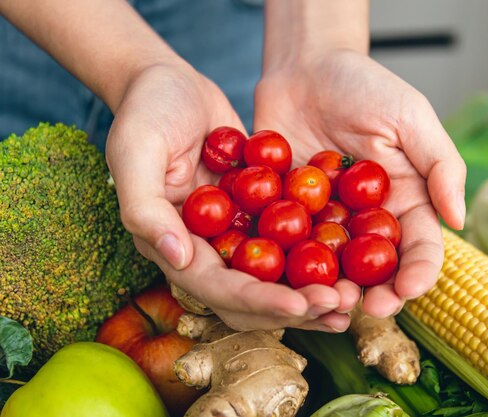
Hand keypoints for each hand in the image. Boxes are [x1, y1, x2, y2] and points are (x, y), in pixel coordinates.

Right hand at [106, 62, 358, 331]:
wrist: (170, 84)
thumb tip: (178, 257)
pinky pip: (290, 239)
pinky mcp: (258, 212)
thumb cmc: (146, 112)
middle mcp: (205, 248)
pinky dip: (317, 252)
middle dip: (294, 306)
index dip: (256, 301)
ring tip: (352, 298)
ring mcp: (234, 232)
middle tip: (338, 306)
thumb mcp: (135, 151)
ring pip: (275, 276)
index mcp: (173, 245)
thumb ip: (145, 207)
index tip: (298, 305)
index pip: (216, 287)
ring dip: (311, 290)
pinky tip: (351, 258)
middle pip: (251, 295)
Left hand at [254, 50, 466, 317]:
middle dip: (375, 292)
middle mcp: (367, 218)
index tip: (408, 290)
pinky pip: (288, 242)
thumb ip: (440, 164)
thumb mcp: (411, 116)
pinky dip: (286, 262)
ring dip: (331, 287)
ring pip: (332, 265)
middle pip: (376, 267)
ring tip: (327, 301)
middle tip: (364, 308)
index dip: (418, 272)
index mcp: (405, 200)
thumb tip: (460, 219)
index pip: (419, 246)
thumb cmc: (366, 85)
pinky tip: (283, 278)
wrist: (306, 67)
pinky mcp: (288, 212)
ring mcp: (326, 219)